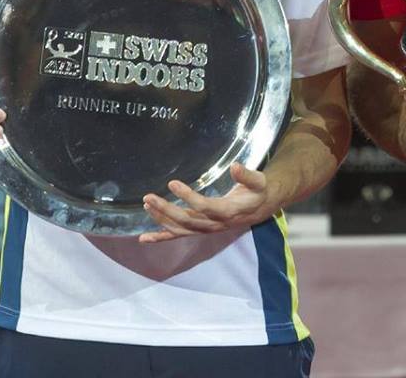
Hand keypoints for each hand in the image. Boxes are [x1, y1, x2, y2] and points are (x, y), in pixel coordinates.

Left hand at [139, 162, 272, 242]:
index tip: (172, 183)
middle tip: (149, 198)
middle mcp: (215, 224)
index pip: (204, 207)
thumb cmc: (258, 191)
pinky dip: (162, 237)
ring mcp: (207, 229)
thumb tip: (235, 166)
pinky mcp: (201, 229)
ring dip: (161, 220)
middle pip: (187, 220)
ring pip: (180, 229)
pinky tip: (144, 238)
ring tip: (146, 206)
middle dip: (166, 210)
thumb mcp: (258, 181)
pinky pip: (180, 235)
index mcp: (228, 212)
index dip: (188, 196)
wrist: (261, 207)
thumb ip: (246, 175)